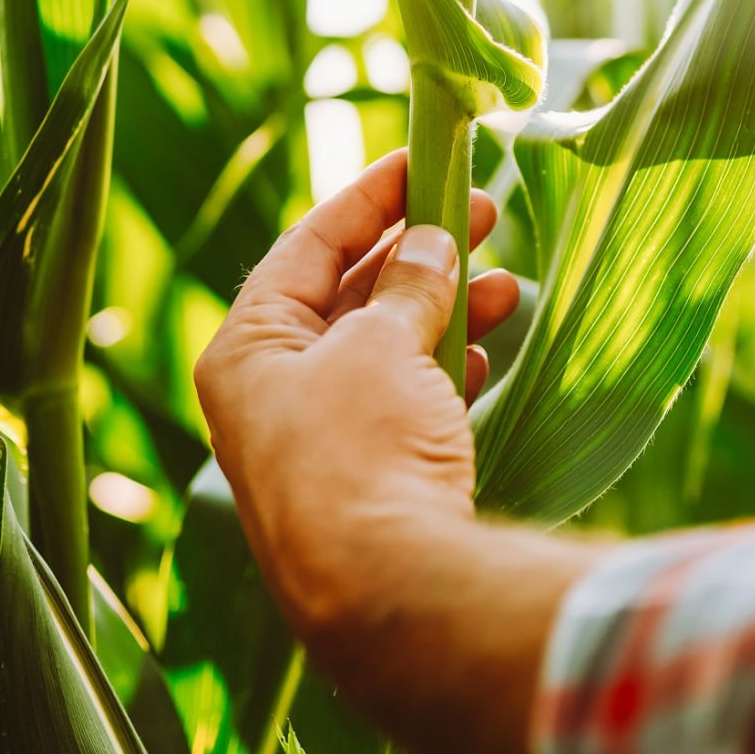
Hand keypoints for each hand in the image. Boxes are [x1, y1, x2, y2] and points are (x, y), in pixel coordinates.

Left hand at [195, 154, 599, 753]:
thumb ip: (407, 284)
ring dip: (445, 314)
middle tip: (481, 213)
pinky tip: (486, 358)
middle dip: (418, 256)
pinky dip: (445, 376)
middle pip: (347, 298)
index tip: (423, 160)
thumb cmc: (362, 452)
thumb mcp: (383, 345)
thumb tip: (426, 243)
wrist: (387, 593)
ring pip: (384, 354)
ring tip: (507, 288)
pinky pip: (404, 408)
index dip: (368, 198)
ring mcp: (318, 445)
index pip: (305, 247)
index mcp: (246, 350)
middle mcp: (271, 396)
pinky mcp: (366, 486)